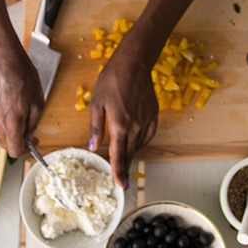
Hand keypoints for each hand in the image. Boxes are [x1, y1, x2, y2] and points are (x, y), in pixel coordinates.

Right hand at [0, 44, 42, 158]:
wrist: (3, 60)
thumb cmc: (22, 77)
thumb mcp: (38, 102)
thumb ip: (33, 123)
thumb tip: (29, 135)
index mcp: (12, 123)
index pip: (14, 150)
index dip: (24, 149)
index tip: (31, 143)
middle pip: (4, 143)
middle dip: (16, 139)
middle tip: (26, 128)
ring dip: (7, 127)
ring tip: (16, 108)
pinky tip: (6, 101)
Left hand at [87, 47, 157, 188]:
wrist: (134, 63)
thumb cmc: (111, 80)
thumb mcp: (96, 103)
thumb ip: (96, 127)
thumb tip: (93, 147)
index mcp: (119, 125)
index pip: (119, 155)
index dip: (118, 172)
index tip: (120, 184)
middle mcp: (136, 126)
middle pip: (130, 153)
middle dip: (124, 167)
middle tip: (121, 178)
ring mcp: (147, 121)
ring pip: (139, 146)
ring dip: (131, 153)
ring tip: (124, 158)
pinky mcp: (154, 115)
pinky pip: (148, 136)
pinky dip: (141, 142)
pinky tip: (135, 141)